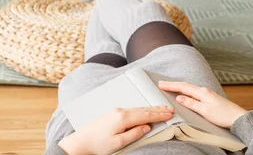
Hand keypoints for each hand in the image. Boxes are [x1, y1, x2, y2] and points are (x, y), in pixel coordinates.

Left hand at [58, 105, 173, 154]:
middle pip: (143, 109)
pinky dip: (142, 110)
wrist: (82, 141)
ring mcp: (116, 111)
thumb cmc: (99, 144)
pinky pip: (132, 109)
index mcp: (123, 118)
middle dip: (157, 109)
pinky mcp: (113, 113)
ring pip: (138, 108)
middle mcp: (120, 111)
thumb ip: (134, 134)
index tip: (170, 114)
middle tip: (170, 109)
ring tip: (162, 108)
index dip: (159, 115)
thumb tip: (146, 127)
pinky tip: (146, 111)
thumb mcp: (118, 143)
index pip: (145, 115)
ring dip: (151, 108)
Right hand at [158, 81, 246, 128]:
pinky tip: (185, 93)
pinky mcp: (210, 98)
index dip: (171, 86)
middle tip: (161, 83)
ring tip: (170, 87)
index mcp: (201, 92)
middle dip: (173, 84)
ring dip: (179, 87)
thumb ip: (191, 104)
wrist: (238, 117)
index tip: (161, 84)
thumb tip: (179, 97)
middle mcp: (204, 91)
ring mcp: (207, 94)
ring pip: (189, 88)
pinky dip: (186, 90)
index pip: (183, 87)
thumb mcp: (205, 111)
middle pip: (185, 85)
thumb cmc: (223, 115)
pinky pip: (194, 92)